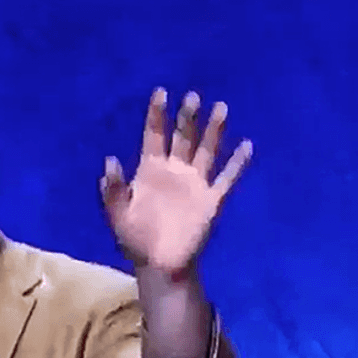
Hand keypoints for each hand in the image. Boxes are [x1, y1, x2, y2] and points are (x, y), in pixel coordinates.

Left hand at [100, 88, 252, 272]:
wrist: (159, 264)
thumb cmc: (135, 239)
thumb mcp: (118, 214)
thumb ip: (115, 189)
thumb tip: (110, 161)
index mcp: (150, 170)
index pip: (153, 135)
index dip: (156, 114)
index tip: (160, 92)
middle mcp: (174, 171)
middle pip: (182, 137)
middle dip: (187, 117)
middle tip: (193, 96)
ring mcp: (194, 184)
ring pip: (206, 151)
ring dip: (214, 130)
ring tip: (221, 107)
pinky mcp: (211, 200)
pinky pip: (227, 179)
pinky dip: (237, 163)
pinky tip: (247, 145)